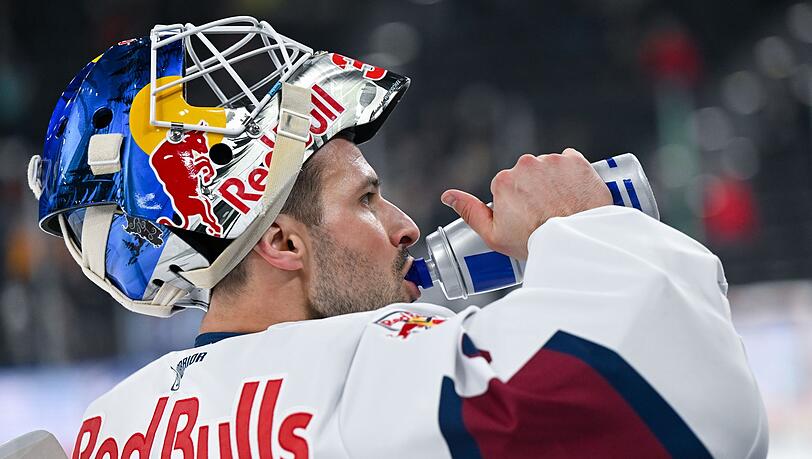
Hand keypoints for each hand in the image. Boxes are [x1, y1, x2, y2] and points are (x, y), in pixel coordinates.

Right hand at [440, 148, 612, 259]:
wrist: (575, 241)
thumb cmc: (534, 242)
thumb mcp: (494, 235)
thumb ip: (470, 211)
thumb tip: (448, 196)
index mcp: (504, 181)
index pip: (506, 186)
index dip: (515, 204)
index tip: (526, 218)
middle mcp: (526, 164)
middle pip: (527, 174)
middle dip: (533, 190)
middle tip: (544, 214)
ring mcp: (552, 161)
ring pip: (548, 168)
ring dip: (552, 183)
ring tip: (560, 207)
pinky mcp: (576, 161)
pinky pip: (570, 163)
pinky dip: (572, 176)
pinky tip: (573, 196)